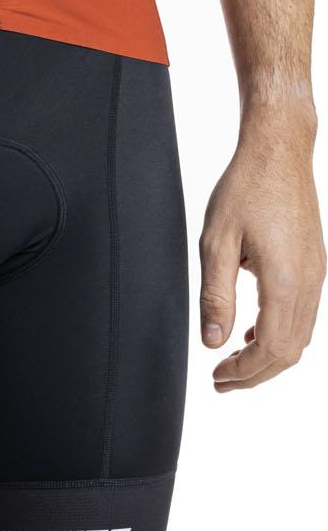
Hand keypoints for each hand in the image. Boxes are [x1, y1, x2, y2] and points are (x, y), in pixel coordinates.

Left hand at [199, 111, 325, 389]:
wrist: (279, 150)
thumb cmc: (246, 187)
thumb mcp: (217, 241)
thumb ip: (216, 296)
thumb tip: (213, 342)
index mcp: (285, 282)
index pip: (271, 350)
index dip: (245, 374)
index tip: (218, 378)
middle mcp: (308, 283)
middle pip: (290, 352)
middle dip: (256, 374)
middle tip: (222, 379)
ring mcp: (317, 274)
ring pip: (301, 336)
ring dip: (269, 356)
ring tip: (234, 361)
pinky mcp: (316, 264)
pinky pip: (305, 314)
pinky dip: (282, 333)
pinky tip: (254, 330)